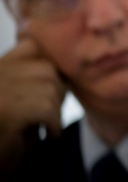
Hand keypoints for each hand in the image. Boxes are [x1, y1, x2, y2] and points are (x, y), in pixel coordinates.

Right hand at [0, 37, 66, 181]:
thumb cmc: (10, 137)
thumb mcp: (22, 98)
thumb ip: (35, 75)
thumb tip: (69, 57)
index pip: (32, 44)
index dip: (51, 64)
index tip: (54, 88)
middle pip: (47, 67)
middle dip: (58, 90)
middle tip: (49, 113)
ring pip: (50, 86)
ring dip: (55, 109)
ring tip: (44, 125)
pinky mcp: (5, 110)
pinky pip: (45, 107)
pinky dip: (53, 124)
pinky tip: (45, 135)